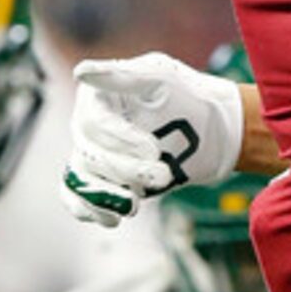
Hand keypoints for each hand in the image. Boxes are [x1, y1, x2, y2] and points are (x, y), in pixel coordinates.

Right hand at [63, 54, 244, 227]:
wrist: (211, 129)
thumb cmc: (187, 94)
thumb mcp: (161, 76)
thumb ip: (122, 75)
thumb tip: (81, 73)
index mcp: (96, 96)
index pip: (94, 123)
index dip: (121, 140)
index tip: (153, 149)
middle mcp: (88, 125)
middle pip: (91, 155)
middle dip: (127, 170)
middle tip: (163, 175)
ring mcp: (95, 153)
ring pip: (83, 179)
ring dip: (107, 195)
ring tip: (135, 205)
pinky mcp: (105, 179)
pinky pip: (79, 198)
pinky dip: (89, 210)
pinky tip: (112, 218)